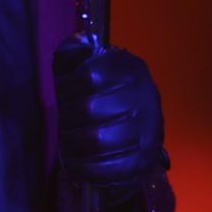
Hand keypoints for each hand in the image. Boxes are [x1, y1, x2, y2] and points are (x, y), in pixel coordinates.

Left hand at [53, 32, 166, 211]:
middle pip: (90, 109)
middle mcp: (144, 97)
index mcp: (130, 69)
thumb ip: (75, 52)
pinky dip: (85, 168)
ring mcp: (147, 131)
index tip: (64, 92)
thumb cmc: (104, 92)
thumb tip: (75, 42)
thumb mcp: (88, 65)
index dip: (68, 86)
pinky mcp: (143, 160)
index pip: (89, 75)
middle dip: (68, 117)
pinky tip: (76, 162)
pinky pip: (108, 168)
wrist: (139, 128)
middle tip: (65, 122)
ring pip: (97, 140)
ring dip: (72, 143)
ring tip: (67, 141)